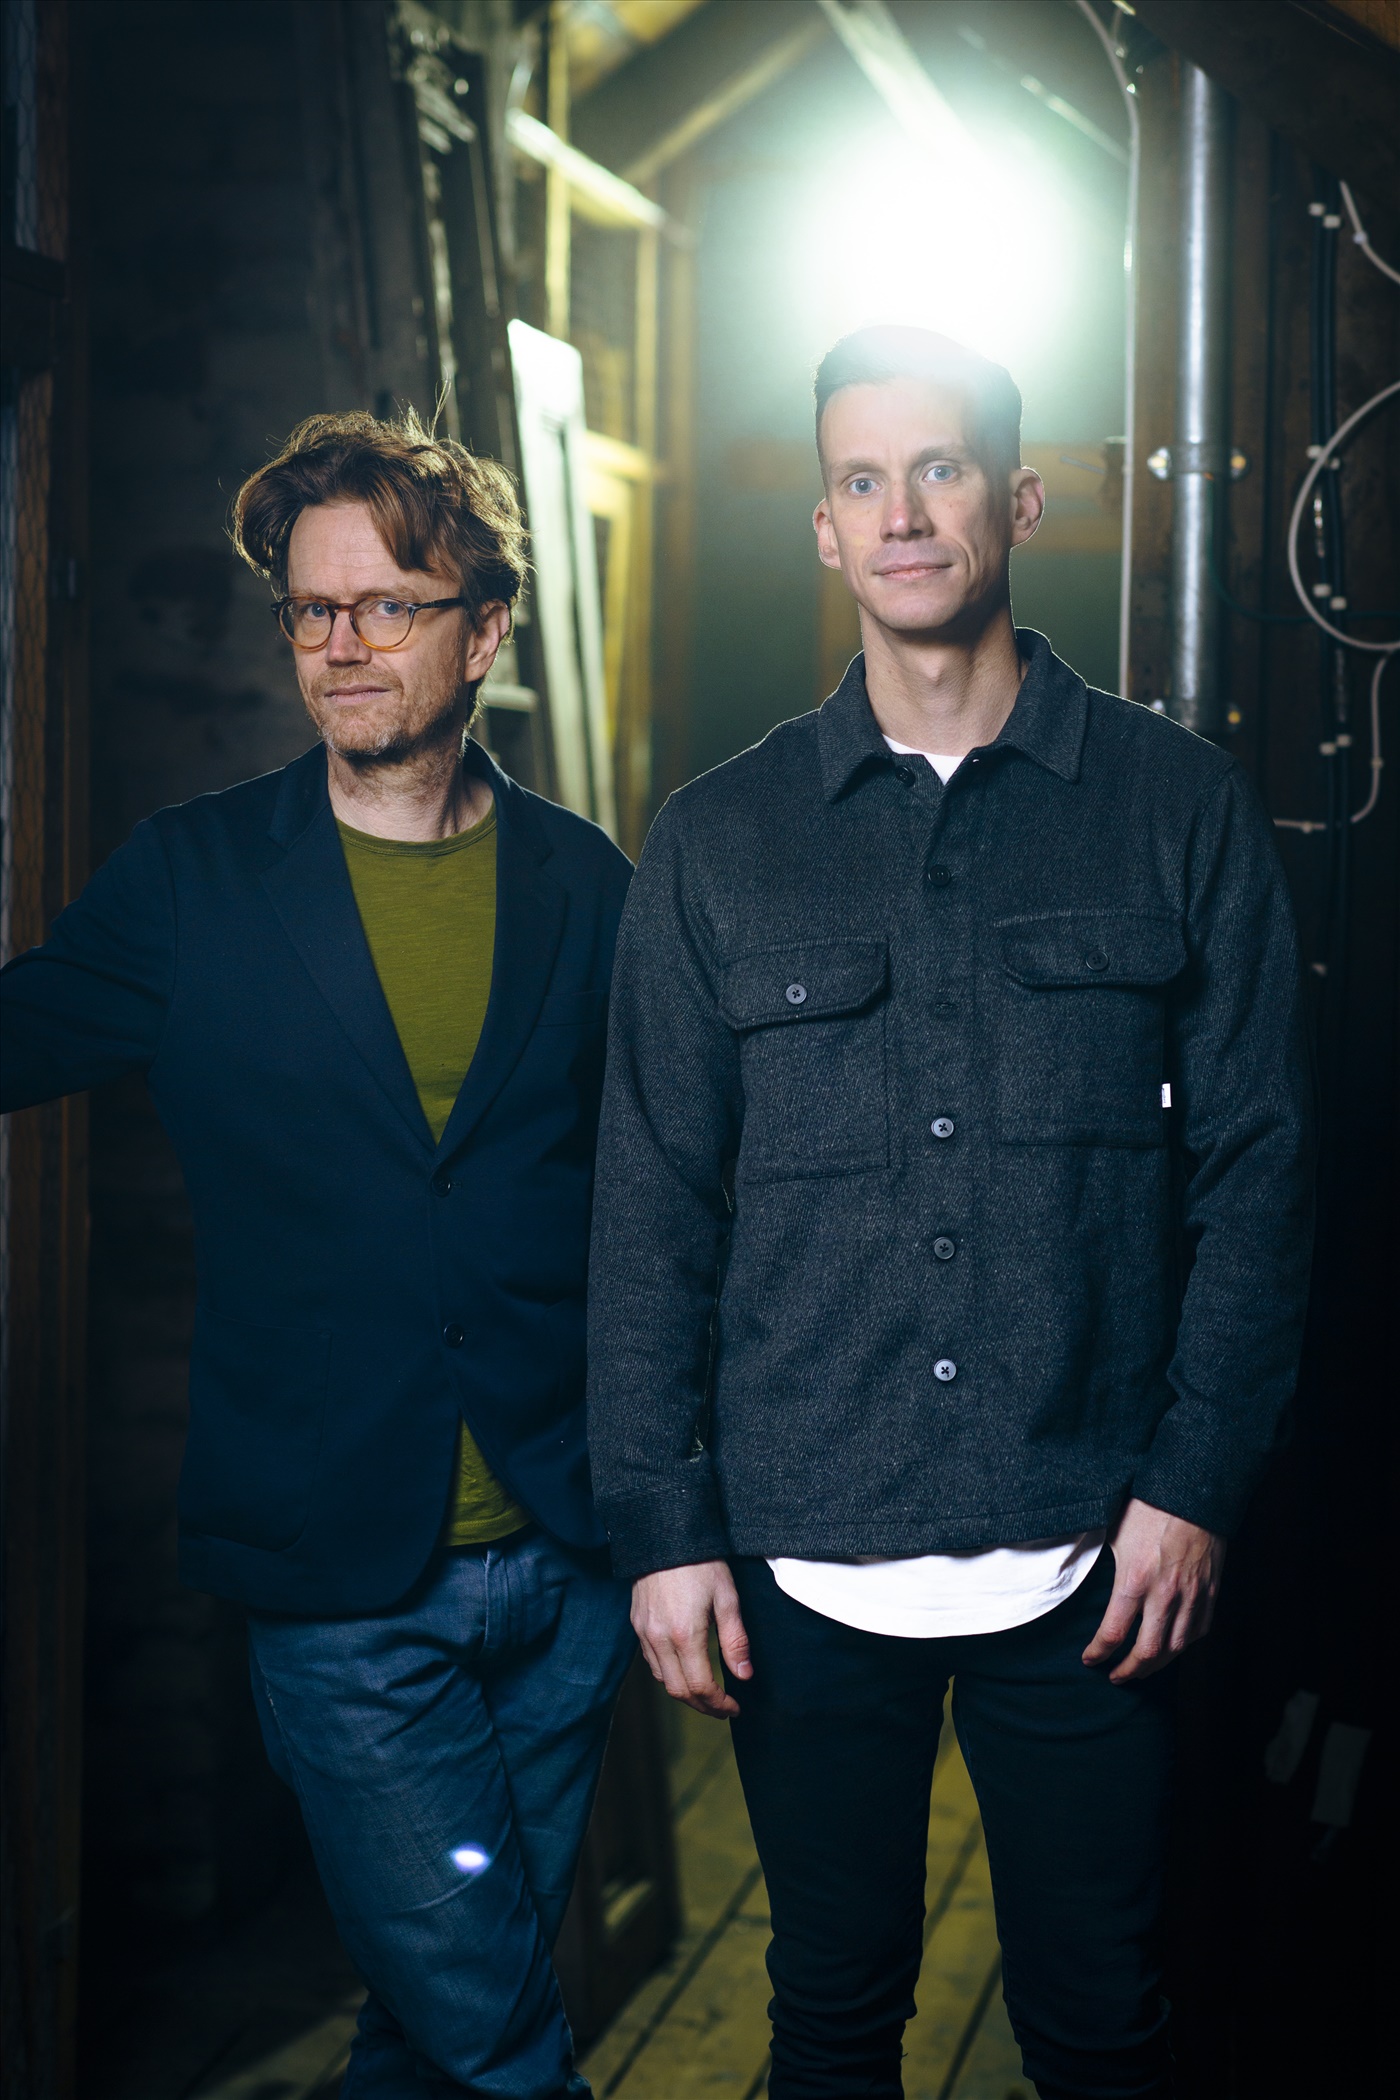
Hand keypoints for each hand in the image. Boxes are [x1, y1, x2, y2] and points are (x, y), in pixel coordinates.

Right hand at [631, 1560, 752, 1718]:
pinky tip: (684, 1668)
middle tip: (723, 1708)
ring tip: (707, 1692)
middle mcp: (660, 1639)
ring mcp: (644, 1632)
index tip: (735, 1707)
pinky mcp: (637, 1624)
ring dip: (685, 1693)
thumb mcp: (727, 1597)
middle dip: (703, 1706)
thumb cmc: (700, 1563)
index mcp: (685, 1634)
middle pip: (679, 1691)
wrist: (664, 1534)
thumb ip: (735, 1641)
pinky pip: (651, 1661)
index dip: (719, 1704)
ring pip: (662, 1680)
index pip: (701, 1686)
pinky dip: (669, 1674)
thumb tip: (744, 1676)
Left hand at [1082, 1497, 1225, 1684]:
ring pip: (1175, 1649)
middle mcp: (1165, 1595)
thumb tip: (1079, 1578)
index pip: (1113, 1633)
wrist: (1193, 1491)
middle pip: (1148, 1653)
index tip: (1089, 1659)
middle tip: (1115, 1676)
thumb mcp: (1113, 1534)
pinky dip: (1182, 1647)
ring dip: (1156, 1665)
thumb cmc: (1148, 1507)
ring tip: (1141, 1669)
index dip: (1098, 1653)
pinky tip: (1170, 1648)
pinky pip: (1198, 1632)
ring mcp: (1192, 1596)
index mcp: (1135, 1580)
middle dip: (1128, 1671)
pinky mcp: (1210, 1592)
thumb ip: (1103, 1566)